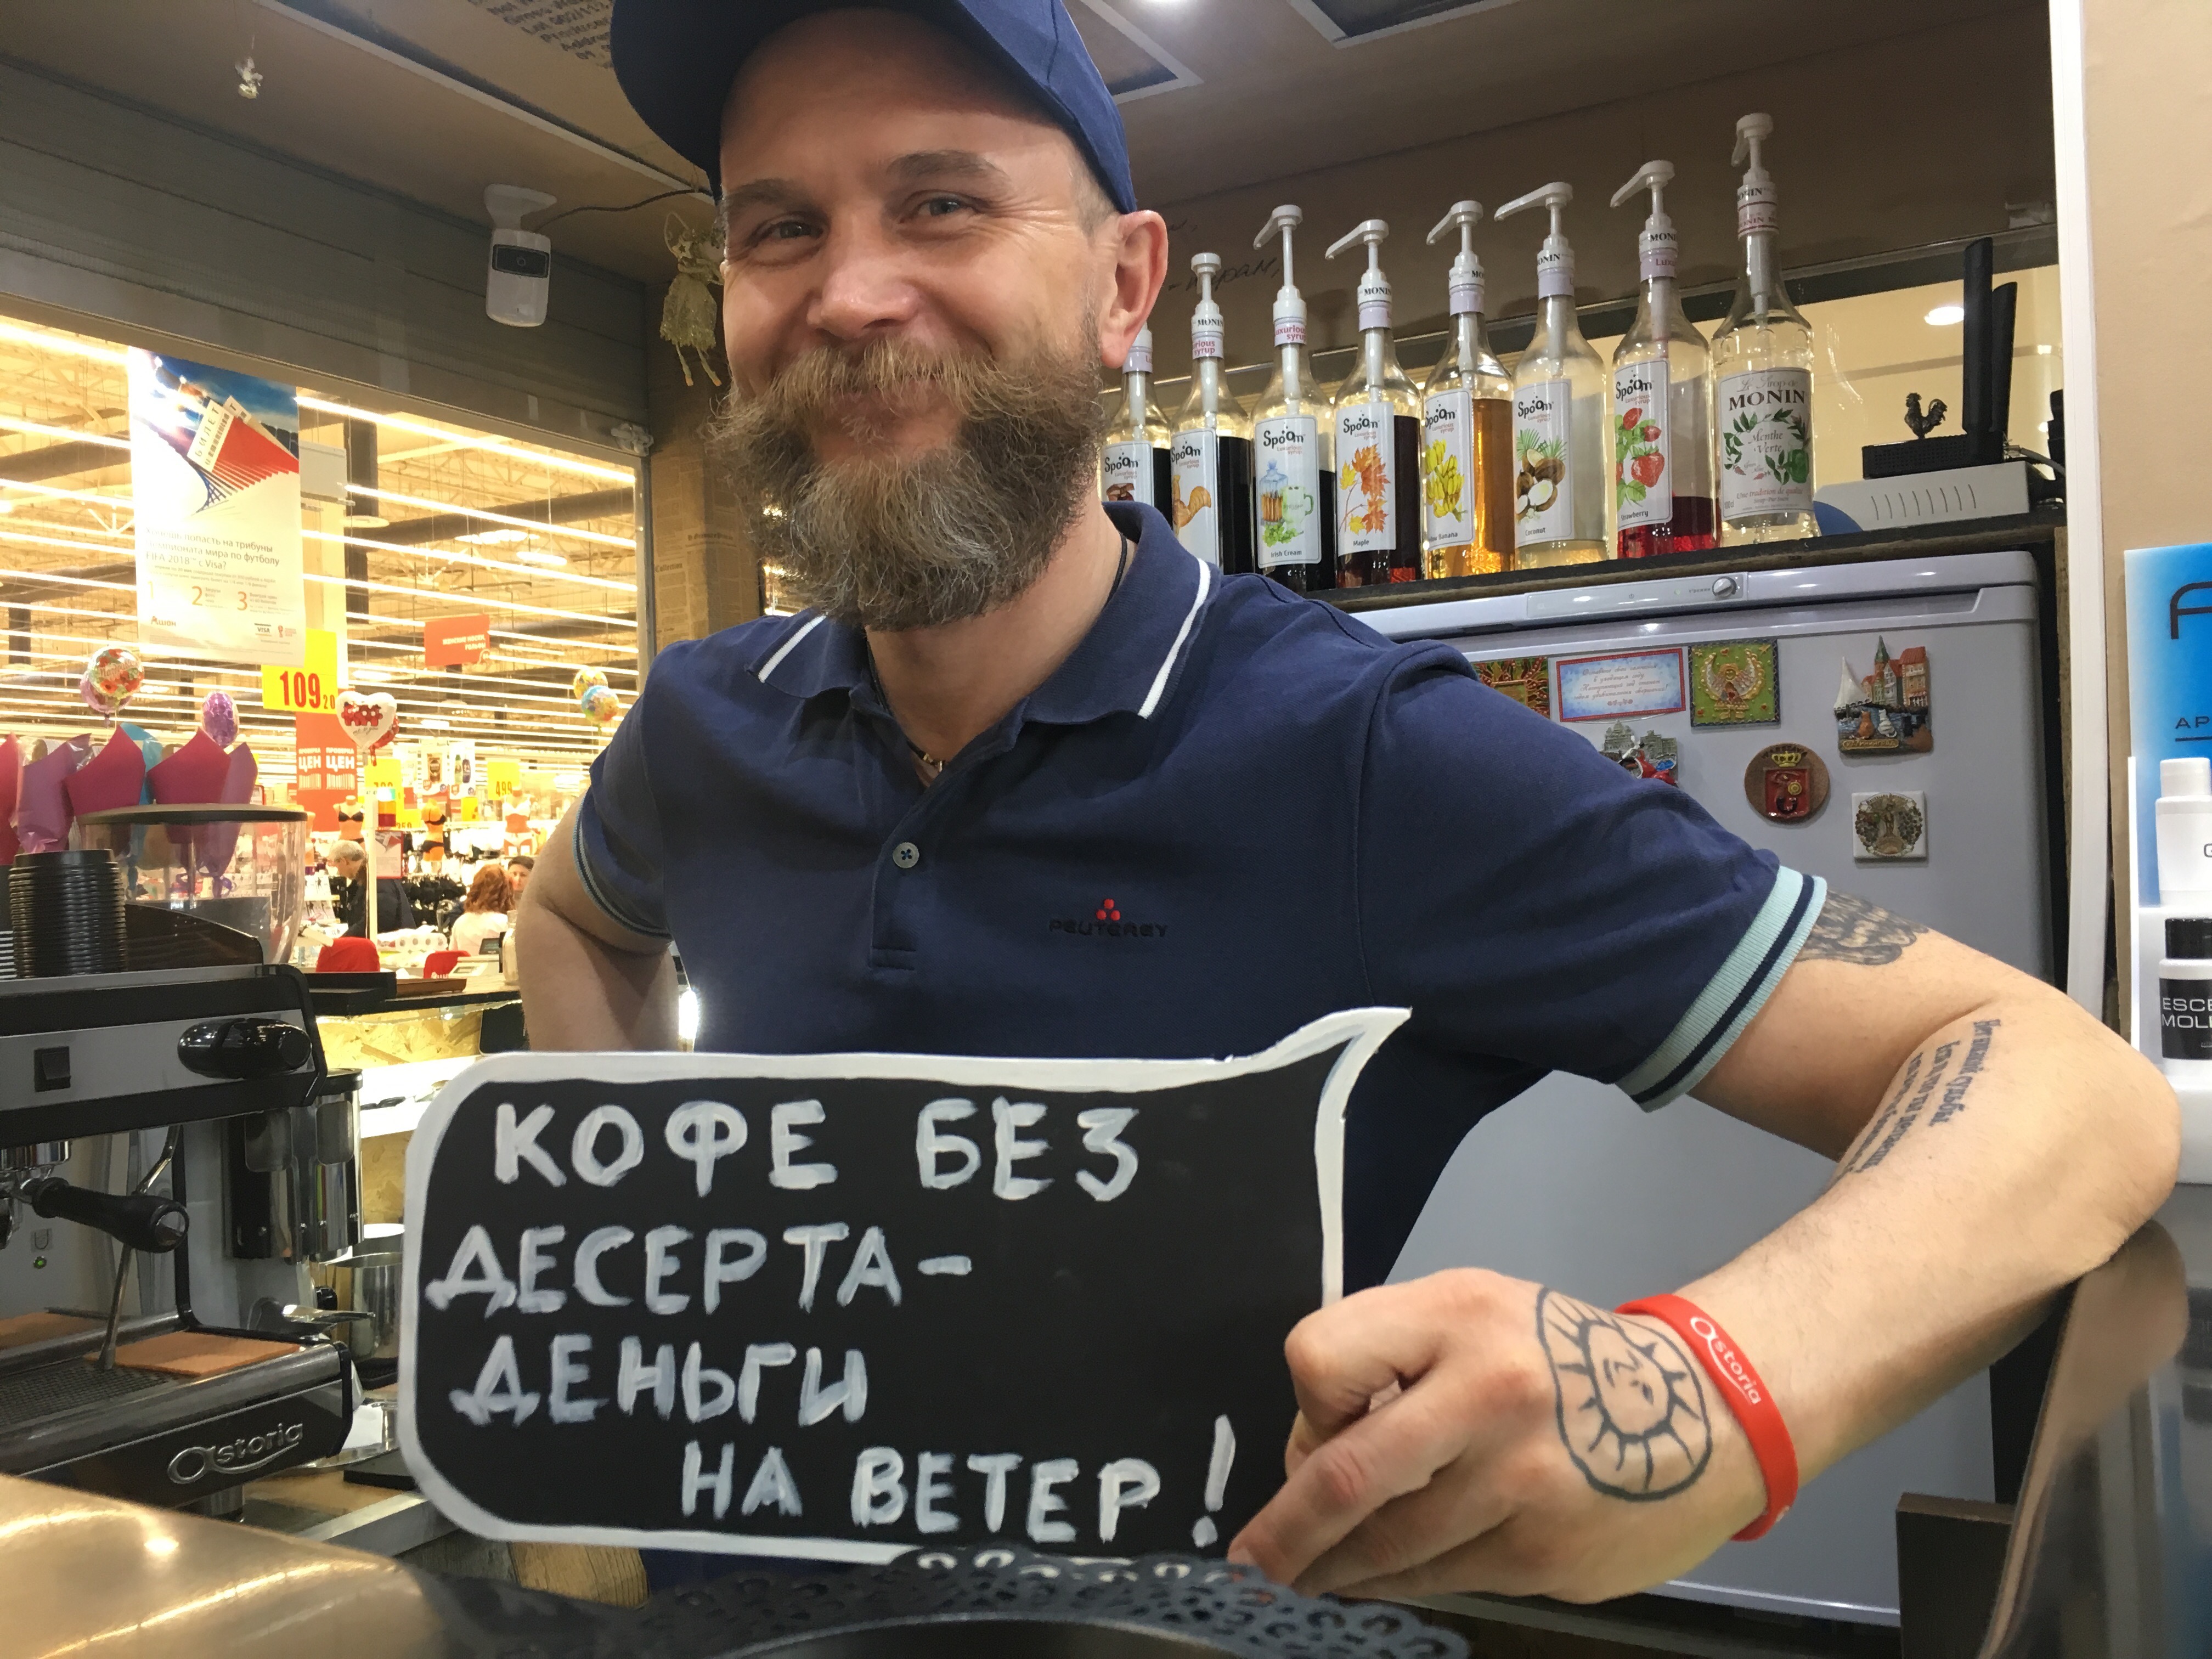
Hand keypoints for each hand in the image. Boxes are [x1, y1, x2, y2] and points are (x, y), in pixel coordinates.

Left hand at [1227, 1269, 1763, 1601]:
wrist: (1704, 1412)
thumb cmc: (1560, 1356)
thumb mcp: (1474, 1310)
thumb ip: (1391, 1354)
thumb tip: (1312, 1447)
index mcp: (1459, 1317)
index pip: (1321, 1361)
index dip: (1307, 1405)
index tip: (1318, 1426)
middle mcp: (1489, 1395)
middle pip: (1345, 1476)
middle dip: (1284, 1531)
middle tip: (1250, 1563)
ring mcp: (1520, 1483)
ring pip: (1389, 1546)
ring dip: (1334, 1567)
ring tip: (1306, 1575)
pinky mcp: (1545, 1555)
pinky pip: (1441, 1578)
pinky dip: (1396, 1583)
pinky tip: (1380, 1578)